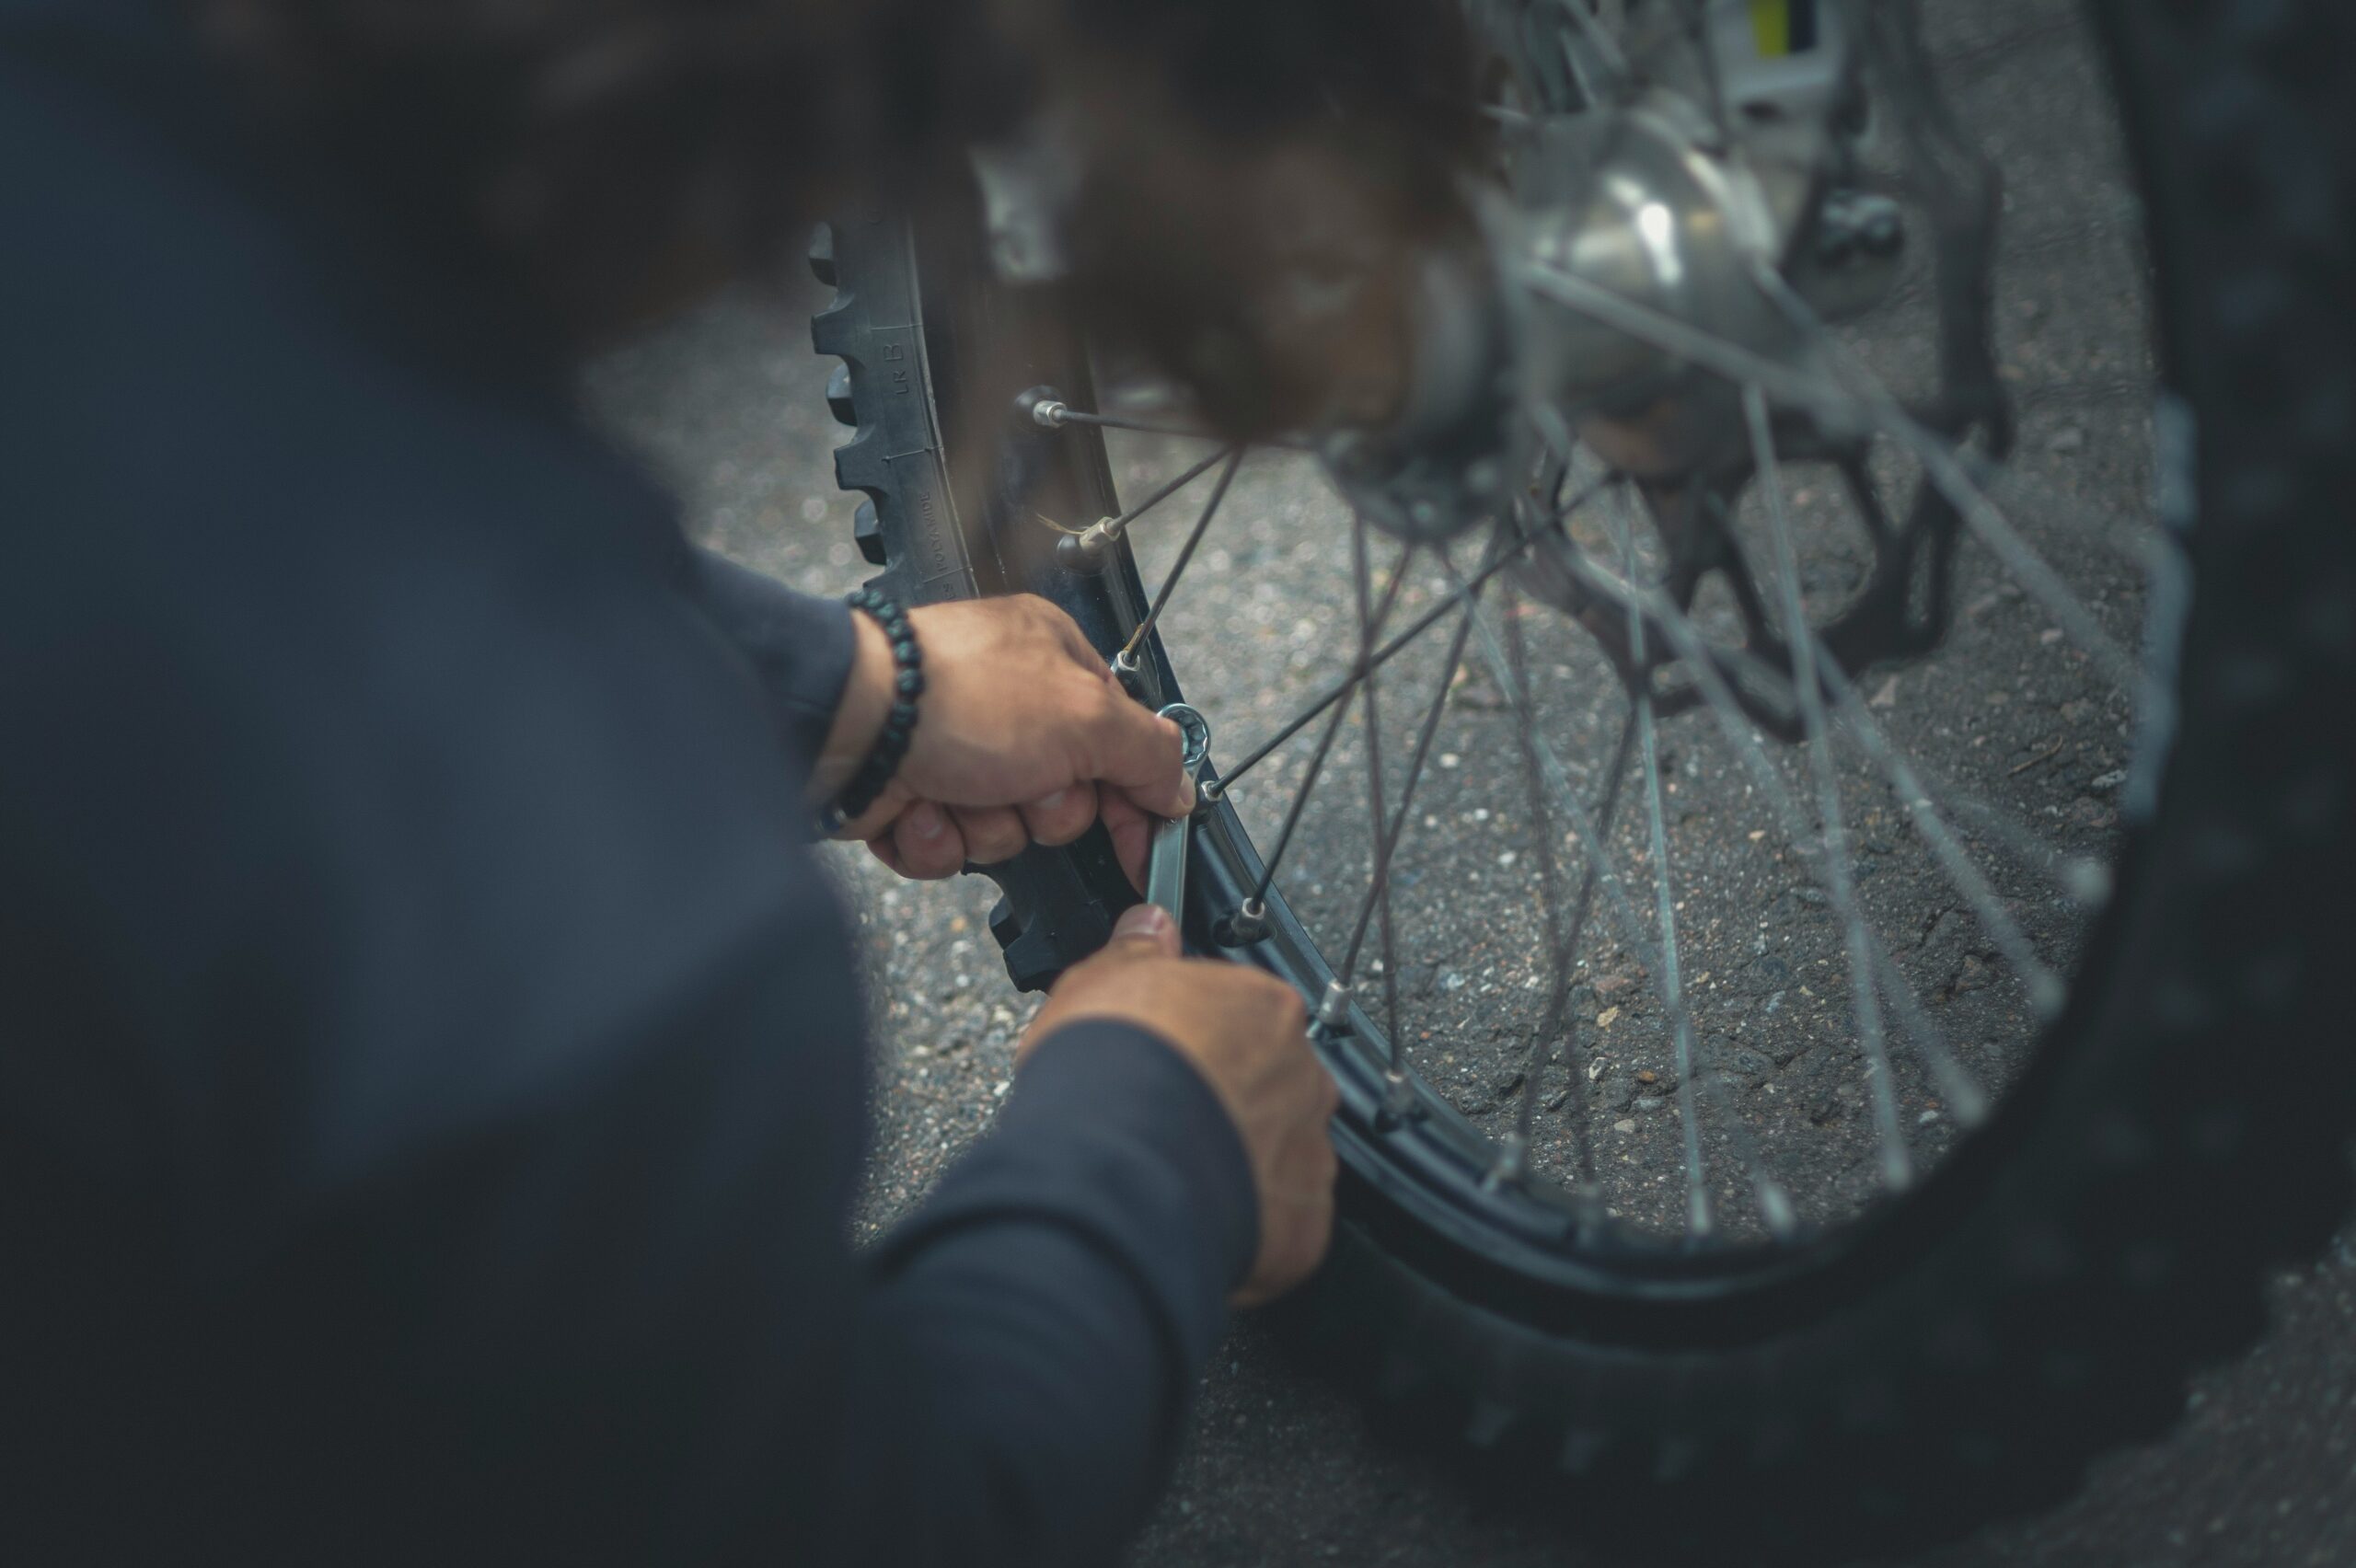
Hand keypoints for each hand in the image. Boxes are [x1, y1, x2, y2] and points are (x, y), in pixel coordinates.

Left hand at [814, 596, 1193, 885]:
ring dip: (983, 826)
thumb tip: (1178, 786)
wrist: (846, 723)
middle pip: (1064, 799)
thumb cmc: (954, 695)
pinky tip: (916, 806)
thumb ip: (1147, 753)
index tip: (1146, 844)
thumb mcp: (1085, 716)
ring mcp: (954, 749)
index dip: (1134, 800)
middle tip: (1022, 784)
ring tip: (954, 791)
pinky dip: (933, 838)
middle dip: (1042, 809)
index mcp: (1055, 662)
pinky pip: (947, 847)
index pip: (1120, 744)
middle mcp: (1005, 703)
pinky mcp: (908, 792)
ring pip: (1004, 831)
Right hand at [1020, 904, 1337, 1306]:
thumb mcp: (1099, 980)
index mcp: (1266, 1010)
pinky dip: (1245, 1225)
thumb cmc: (1112, 1068)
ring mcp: (1309, 1153)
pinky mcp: (1304, 1225)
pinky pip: (1281, 1224)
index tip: (1166, 1056)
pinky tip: (1193, 1218)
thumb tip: (1148, 925)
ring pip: (1280, 1155)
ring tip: (1173, 1176)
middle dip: (1226, 1101)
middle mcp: (1303, 1077)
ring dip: (1238, 1162)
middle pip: (1271, 1085)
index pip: (1245, 1016)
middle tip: (1164, 1119)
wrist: (1118, 1167)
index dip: (1199, 1039)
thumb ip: (1134, 951)